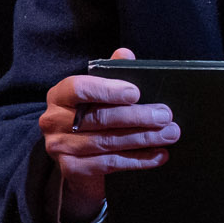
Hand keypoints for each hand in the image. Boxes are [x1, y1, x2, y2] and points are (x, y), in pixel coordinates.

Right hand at [40, 47, 177, 222]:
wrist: (80, 161)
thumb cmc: (94, 116)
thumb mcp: (101, 93)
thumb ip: (112, 72)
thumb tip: (125, 54)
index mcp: (60, 95)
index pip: (80, 88)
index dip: (108, 90)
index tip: (137, 93)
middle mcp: (53, 120)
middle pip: (99, 118)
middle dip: (137, 117)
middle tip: (165, 115)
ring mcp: (59, 147)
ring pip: (107, 142)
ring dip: (143, 138)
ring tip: (170, 134)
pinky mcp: (71, 169)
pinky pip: (109, 164)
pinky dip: (137, 160)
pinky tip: (159, 155)